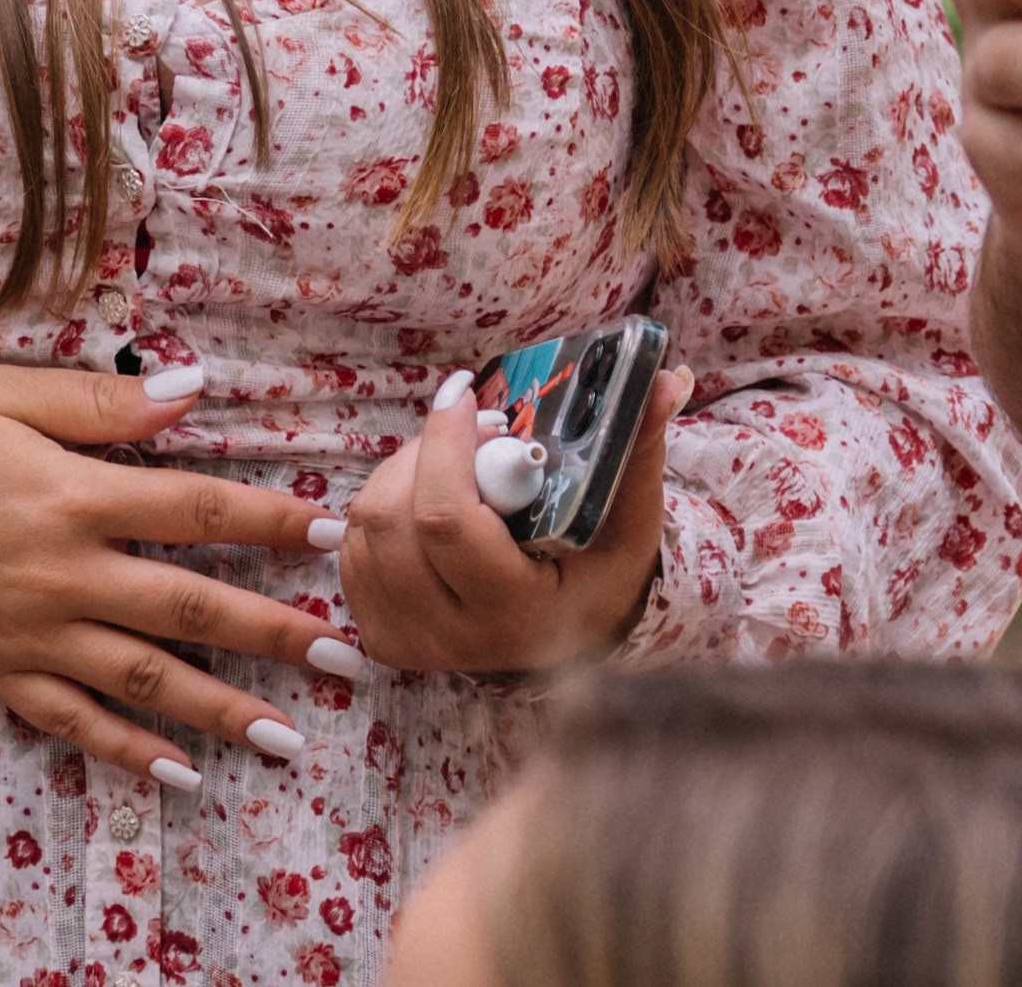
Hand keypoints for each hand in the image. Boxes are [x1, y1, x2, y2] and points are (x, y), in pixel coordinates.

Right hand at [0, 364, 358, 789]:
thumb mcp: (2, 392)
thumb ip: (100, 400)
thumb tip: (191, 388)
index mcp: (69, 493)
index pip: (194, 507)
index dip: (267, 519)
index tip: (329, 532)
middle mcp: (61, 573)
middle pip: (189, 605)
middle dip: (275, 632)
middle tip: (349, 657)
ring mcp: (30, 633)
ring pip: (144, 679)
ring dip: (223, 709)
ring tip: (290, 737)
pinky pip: (74, 721)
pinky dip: (128, 751)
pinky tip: (180, 774)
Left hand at [337, 366, 691, 672]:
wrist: (572, 638)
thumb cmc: (602, 571)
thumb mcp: (630, 518)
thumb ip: (639, 448)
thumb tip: (668, 379)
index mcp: (519, 613)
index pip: (448, 521)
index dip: (446, 444)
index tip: (466, 394)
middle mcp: (459, 639)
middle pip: (396, 520)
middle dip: (425, 451)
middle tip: (464, 426)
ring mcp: (415, 643)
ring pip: (367, 528)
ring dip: (400, 474)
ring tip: (449, 463)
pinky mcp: (384, 637)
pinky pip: (353, 551)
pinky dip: (381, 508)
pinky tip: (424, 503)